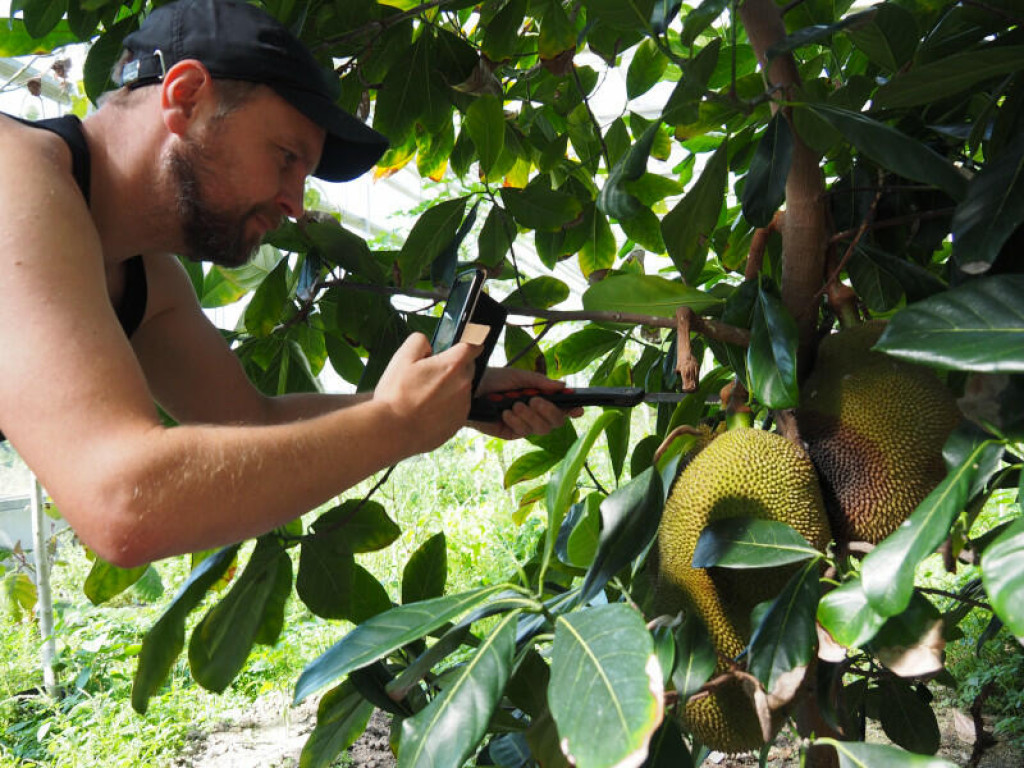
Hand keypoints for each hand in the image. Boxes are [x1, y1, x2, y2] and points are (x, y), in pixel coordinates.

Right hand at [373, 333, 481, 453]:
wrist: (392, 432)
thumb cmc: (396, 396)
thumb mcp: (402, 358)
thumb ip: (419, 342)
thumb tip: (429, 345)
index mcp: (452, 366)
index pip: (472, 346)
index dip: (466, 344)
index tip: (461, 347)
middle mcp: (463, 385)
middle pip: (466, 369)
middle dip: (452, 368)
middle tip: (429, 375)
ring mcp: (462, 407)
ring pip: (461, 390)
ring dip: (449, 389)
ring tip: (424, 397)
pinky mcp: (457, 424)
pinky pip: (456, 409)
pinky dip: (446, 408)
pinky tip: (427, 411)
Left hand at [472, 368, 582, 438]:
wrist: (471, 388)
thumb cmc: (495, 379)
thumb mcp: (519, 377)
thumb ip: (540, 382)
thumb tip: (562, 386)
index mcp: (540, 398)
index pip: (562, 408)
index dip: (572, 410)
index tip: (578, 409)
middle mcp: (535, 413)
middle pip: (556, 422)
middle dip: (549, 411)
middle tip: (535, 400)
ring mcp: (523, 425)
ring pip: (541, 429)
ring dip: (530, 416)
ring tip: (516, 404)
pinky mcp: (510, 433)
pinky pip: (522, 432)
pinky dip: (516, 421)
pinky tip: (506, 412)